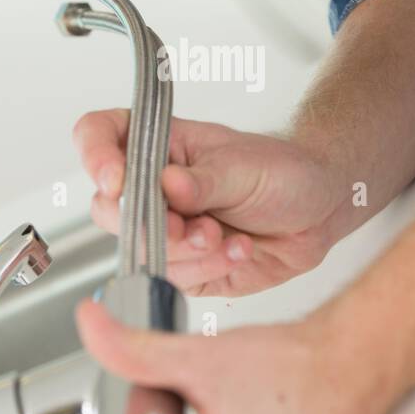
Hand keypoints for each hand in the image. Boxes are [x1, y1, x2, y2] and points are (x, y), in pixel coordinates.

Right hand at [72, 111, 350, 295]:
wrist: (319, 210)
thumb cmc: (282, 170)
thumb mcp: (245, 166)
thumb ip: (204, 181)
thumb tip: (167, 185)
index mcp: (158, 144)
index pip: (98, 135)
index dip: (95, 157)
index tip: (117, 181)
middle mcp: (151, 186)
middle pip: (107, 208)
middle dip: (149, 226)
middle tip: (187, 226)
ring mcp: (164, 228)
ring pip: (140, 251)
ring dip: (186, 251)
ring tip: (227, 238)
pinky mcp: (184, 266)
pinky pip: (175, 278)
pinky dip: (209, 268)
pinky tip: (239, 250)